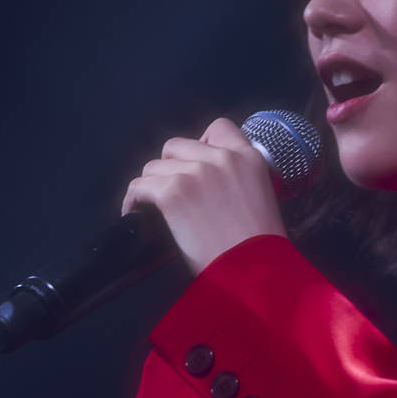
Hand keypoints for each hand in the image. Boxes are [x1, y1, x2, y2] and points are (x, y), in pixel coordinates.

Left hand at [120, 117, 286, 274]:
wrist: (254, 269)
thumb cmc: (263, 245)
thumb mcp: (262, 196)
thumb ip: (238, 177)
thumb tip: (209, 181)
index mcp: (248, 157)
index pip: (218, 128)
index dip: (202, 145)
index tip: (197, 166)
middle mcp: (220, 157)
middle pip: (176, 146)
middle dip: (172, 166)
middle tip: (174, 191)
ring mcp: (193, 173)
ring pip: (154, 167)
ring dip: (153, 185)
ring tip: (154, 206)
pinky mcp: (171, 192)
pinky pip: (139, 187)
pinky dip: (133, 200)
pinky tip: (134, 212)